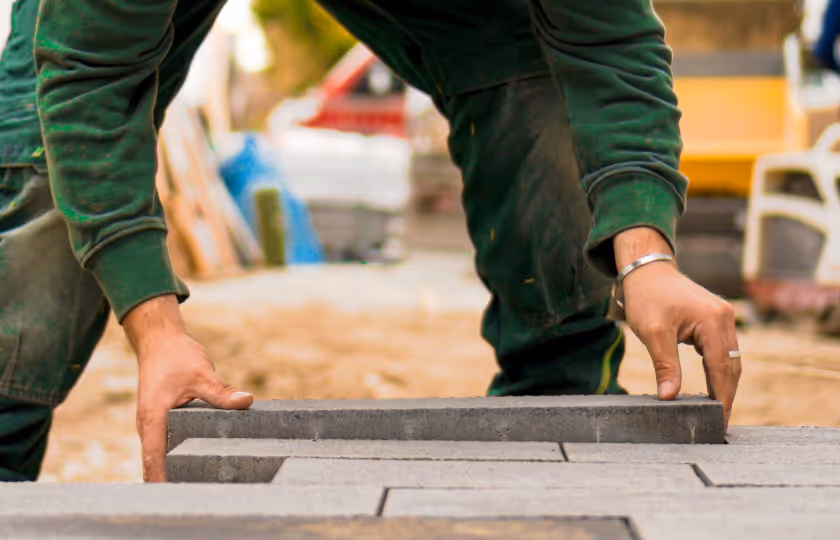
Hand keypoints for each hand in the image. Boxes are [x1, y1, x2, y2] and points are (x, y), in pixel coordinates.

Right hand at [123, 295, 252, 481]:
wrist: (160, 340)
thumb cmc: (176, 355)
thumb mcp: (202, 372)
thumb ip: (222, 391)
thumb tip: (246, 402)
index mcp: (152, 418)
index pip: (154, 460)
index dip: (162, 481)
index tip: (175, 499)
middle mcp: (149, 425)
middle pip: (156, 463)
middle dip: (172, 481)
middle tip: (199, 497)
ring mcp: (154, 423)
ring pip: (162, 454)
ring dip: (176, 469)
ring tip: (202, 487)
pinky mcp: (162, 419)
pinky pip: (168, 443)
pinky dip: (179, 454)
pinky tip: (202, 462)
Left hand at [615, 227, 740, 428]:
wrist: (646, 270)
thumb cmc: (647, 297)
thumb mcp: (653, 333)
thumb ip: (665, 366)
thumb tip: (669, 397)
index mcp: (714, 321)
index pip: (722, 369)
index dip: (722, 399)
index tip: (720, 423)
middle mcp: (726, 318)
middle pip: (731, 367)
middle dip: (726, 396)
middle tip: (719, 424)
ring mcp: (723, 318)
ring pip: (729, 360)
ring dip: (724, 384)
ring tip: (717, 412)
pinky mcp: (716, 320)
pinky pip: (722, 351)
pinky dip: (718, 370)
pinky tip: (712, 389)